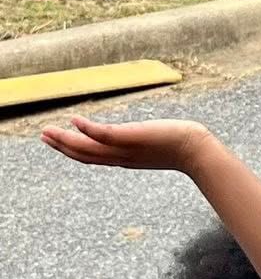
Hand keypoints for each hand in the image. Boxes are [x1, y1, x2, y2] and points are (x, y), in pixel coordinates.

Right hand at [43, 115, 211, 173]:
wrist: (198, 150)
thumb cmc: (183, 145)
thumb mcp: (154, 144)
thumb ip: (141, 141)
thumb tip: (139, 134)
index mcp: (125, 158)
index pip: (93, 157)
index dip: (73, 151)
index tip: (57, 141)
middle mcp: (122, 157)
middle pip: (85, 155)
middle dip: (62, 146)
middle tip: (43, 136)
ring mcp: (126, 149)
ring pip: (89, 148)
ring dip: (66, 140)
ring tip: (48, 131)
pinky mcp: (133, 137)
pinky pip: (106, 135)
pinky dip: (88, 130)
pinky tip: (74, 120)